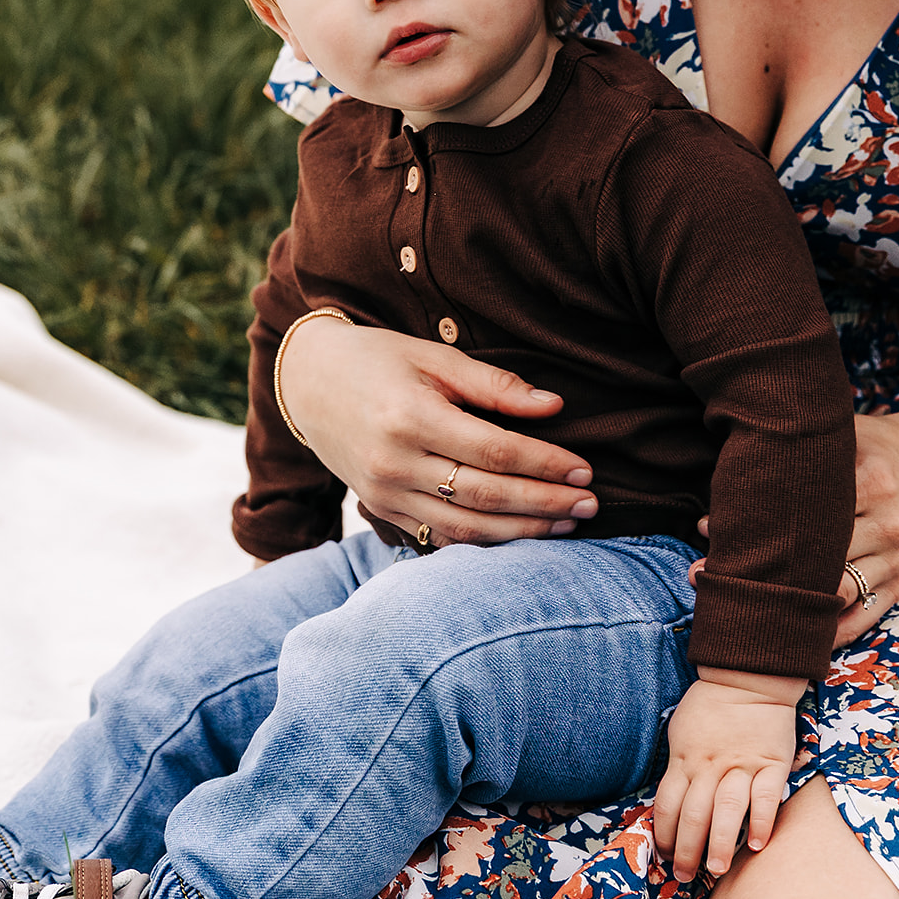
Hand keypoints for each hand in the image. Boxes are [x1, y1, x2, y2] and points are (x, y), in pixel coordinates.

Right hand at [278, 318, 598, 542]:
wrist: (307, 382)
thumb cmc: (378, 359)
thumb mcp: (433, 357)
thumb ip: (494, 384)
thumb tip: (554, 406)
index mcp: (411, 417)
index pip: (493, 451)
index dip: (544, 464)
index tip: (585, 469)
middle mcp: (395, 463)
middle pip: (485, 494)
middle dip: (544, 503)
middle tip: (592, 504)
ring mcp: (384, 493)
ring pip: (465, 526)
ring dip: (522, 531)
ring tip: (567, 525)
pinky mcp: (380, 509)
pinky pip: (439, 536)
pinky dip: (483, 541)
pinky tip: (520, 536)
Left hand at [653, 670, 803, 880]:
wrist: (748, 677)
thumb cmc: (710, 706)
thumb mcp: (681, 730)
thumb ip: (678, 764)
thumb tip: (670, 802)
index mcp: (685, 757)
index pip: (668, 803)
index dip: (663, 834)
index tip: (664, 855)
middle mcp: (710, 765)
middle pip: (694, 814)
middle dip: (687, 850)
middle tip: (684, 875)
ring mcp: (742, 764)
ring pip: (727, 811)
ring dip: (720, 844)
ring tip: (716, 869)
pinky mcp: (771, 762)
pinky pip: (766, 797)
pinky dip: (762, 822)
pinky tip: (758, 844)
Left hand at [690, 413, 898, 647]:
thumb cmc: (867, 447)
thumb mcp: (841, 432)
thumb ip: (794, 446)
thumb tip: (731, 473)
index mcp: (871, 479)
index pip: (808, 510)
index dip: (756, 522)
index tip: (707, 530)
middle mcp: (887, 524)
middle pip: (818, 556)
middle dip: (762, 569)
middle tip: (706, 574)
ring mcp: (895, 559)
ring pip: (835, 593)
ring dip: (784, 604)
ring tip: (735, 605)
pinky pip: (859, 619)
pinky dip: (821, 631)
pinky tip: (782, 632)